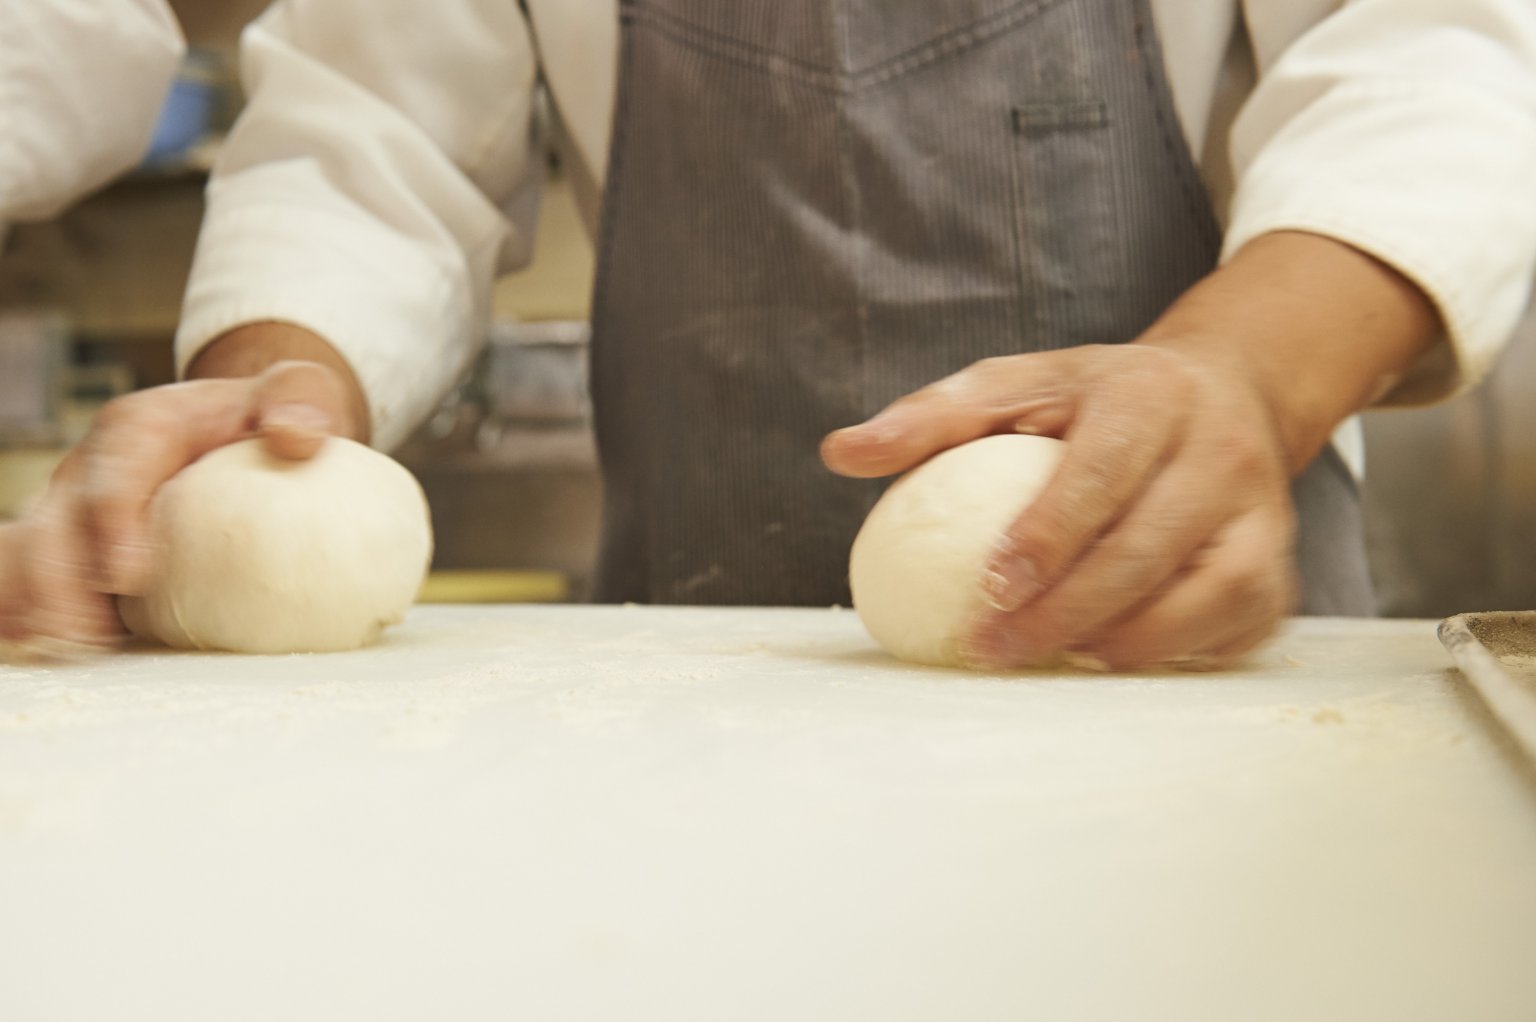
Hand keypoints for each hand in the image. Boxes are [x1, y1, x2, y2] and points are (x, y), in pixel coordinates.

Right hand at [0, 359, 357, 657]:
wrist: (247, 423)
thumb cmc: (272, 413)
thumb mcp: (299, 391)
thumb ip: (301, 400)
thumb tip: (296, 436)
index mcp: (143, 425)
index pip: (116, 470)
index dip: (112, 521)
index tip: (128, 575)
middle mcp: (94, 464)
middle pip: (55, 522)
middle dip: (59, 580)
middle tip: (88, 634)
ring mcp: (77, 507)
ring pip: (31, 554)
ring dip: (41, 603)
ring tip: (70, 649)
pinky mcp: (76, 544)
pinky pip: (35, 577)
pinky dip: (34, 612)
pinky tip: (53, 650)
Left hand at [823, 231, 1439, 670]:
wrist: (1226, 390)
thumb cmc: (1097, 398)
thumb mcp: (1018, 383)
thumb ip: (932, 417)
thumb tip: (841, 454)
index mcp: (1149, 396)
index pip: (1104, 471)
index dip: (1051, 534)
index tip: (989, 586)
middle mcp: (1220, 451)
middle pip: (1148, 546)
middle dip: (1066, 611)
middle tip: (992, 649)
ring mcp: (1260, 514)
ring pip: (1207, 595)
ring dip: (1122, 641)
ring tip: (1047, 661)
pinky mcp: (1276, 567)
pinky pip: (1234, 627)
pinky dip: (1171, 653)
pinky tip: (1103, 662)